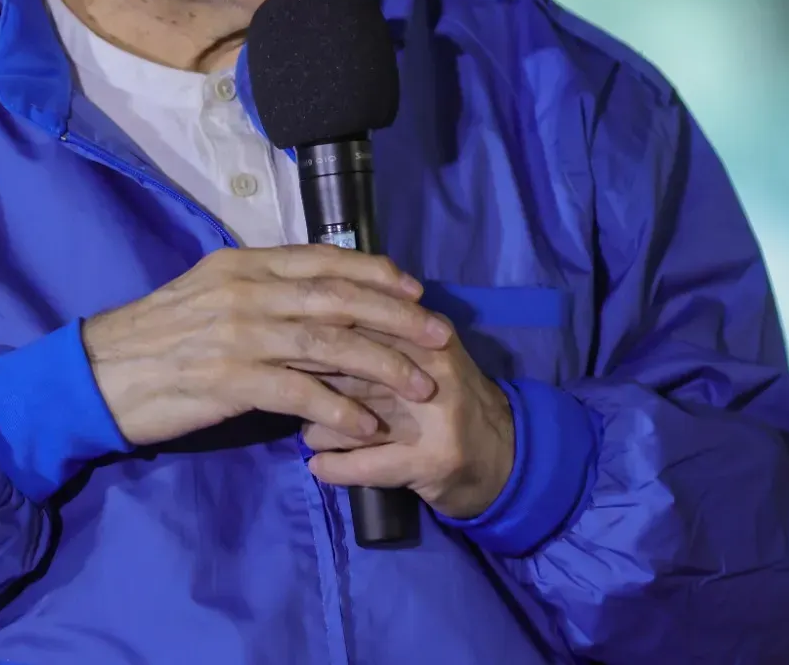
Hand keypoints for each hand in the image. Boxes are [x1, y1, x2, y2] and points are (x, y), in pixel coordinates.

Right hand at [82, 246, 453, 447]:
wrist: (97, 373)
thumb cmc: (154, 336)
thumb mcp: (206, 292)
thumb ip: (258, 288)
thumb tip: (311, 292)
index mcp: (243, 264)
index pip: (323, 259)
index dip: (375, 272)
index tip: (415, 289)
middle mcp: (246, 291)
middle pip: (339, 298)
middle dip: (397, 317)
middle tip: (439, 335)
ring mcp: (239, 334)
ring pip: (330, 343)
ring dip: (383, 365)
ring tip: (422, 384)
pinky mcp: (230, 380)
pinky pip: (301, 392)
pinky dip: (341, 409)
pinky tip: (369, 426)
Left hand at [302, 328, 515, 519]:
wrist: (504, 456)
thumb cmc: (449, 399)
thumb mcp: (423, 355)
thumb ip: (379, 333)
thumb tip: (312, 321)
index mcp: (426, 335)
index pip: (356, 324)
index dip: (312, 338)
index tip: (284, 349)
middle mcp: (430, 370)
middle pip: (348, 372)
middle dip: (308, 384)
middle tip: (286, 392)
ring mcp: (431, 418)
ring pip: (350, 420)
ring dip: (318, 429)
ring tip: (311, 433)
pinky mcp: (429, 461)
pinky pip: (365, 466)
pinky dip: (335, 468)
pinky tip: (318, 467)